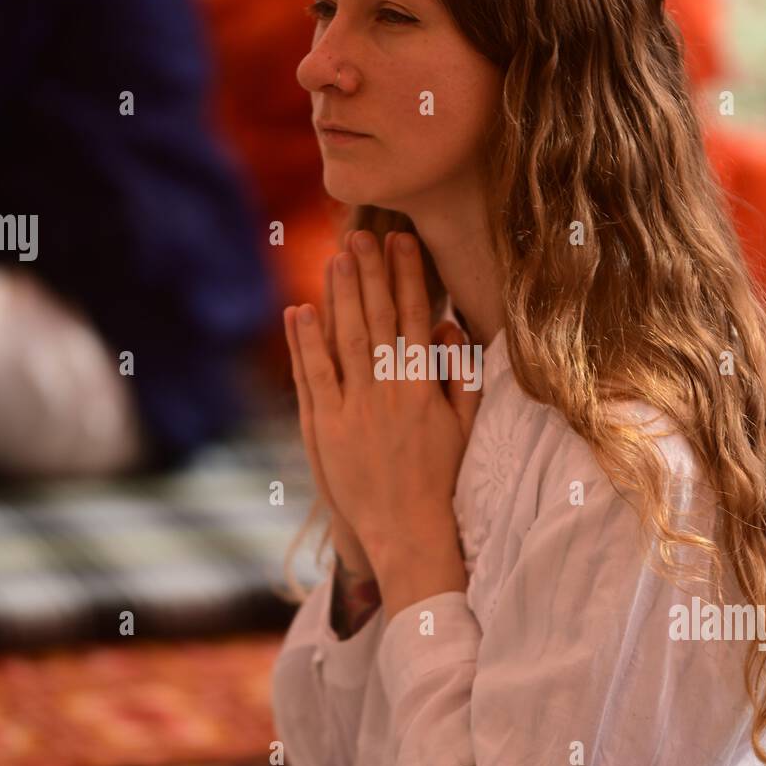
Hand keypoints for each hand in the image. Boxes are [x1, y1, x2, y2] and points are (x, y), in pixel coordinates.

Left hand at [285, 229, 481, 581]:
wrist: (408, 531)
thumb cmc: (439, 480)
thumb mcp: (463, 427)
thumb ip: (461, 376)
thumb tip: (453, 330)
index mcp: (425, 389)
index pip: (416, 320)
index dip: (408, 278)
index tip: (404, 243)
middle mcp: (389, 393)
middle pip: (378, 320)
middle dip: (371, 274)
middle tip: (364, 233)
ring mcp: (354, 409)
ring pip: (345, 340)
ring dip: (340, 296)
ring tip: (337, 257)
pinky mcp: (325, 428)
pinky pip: (314, 376)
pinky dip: (307, 342)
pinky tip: (302, 310)